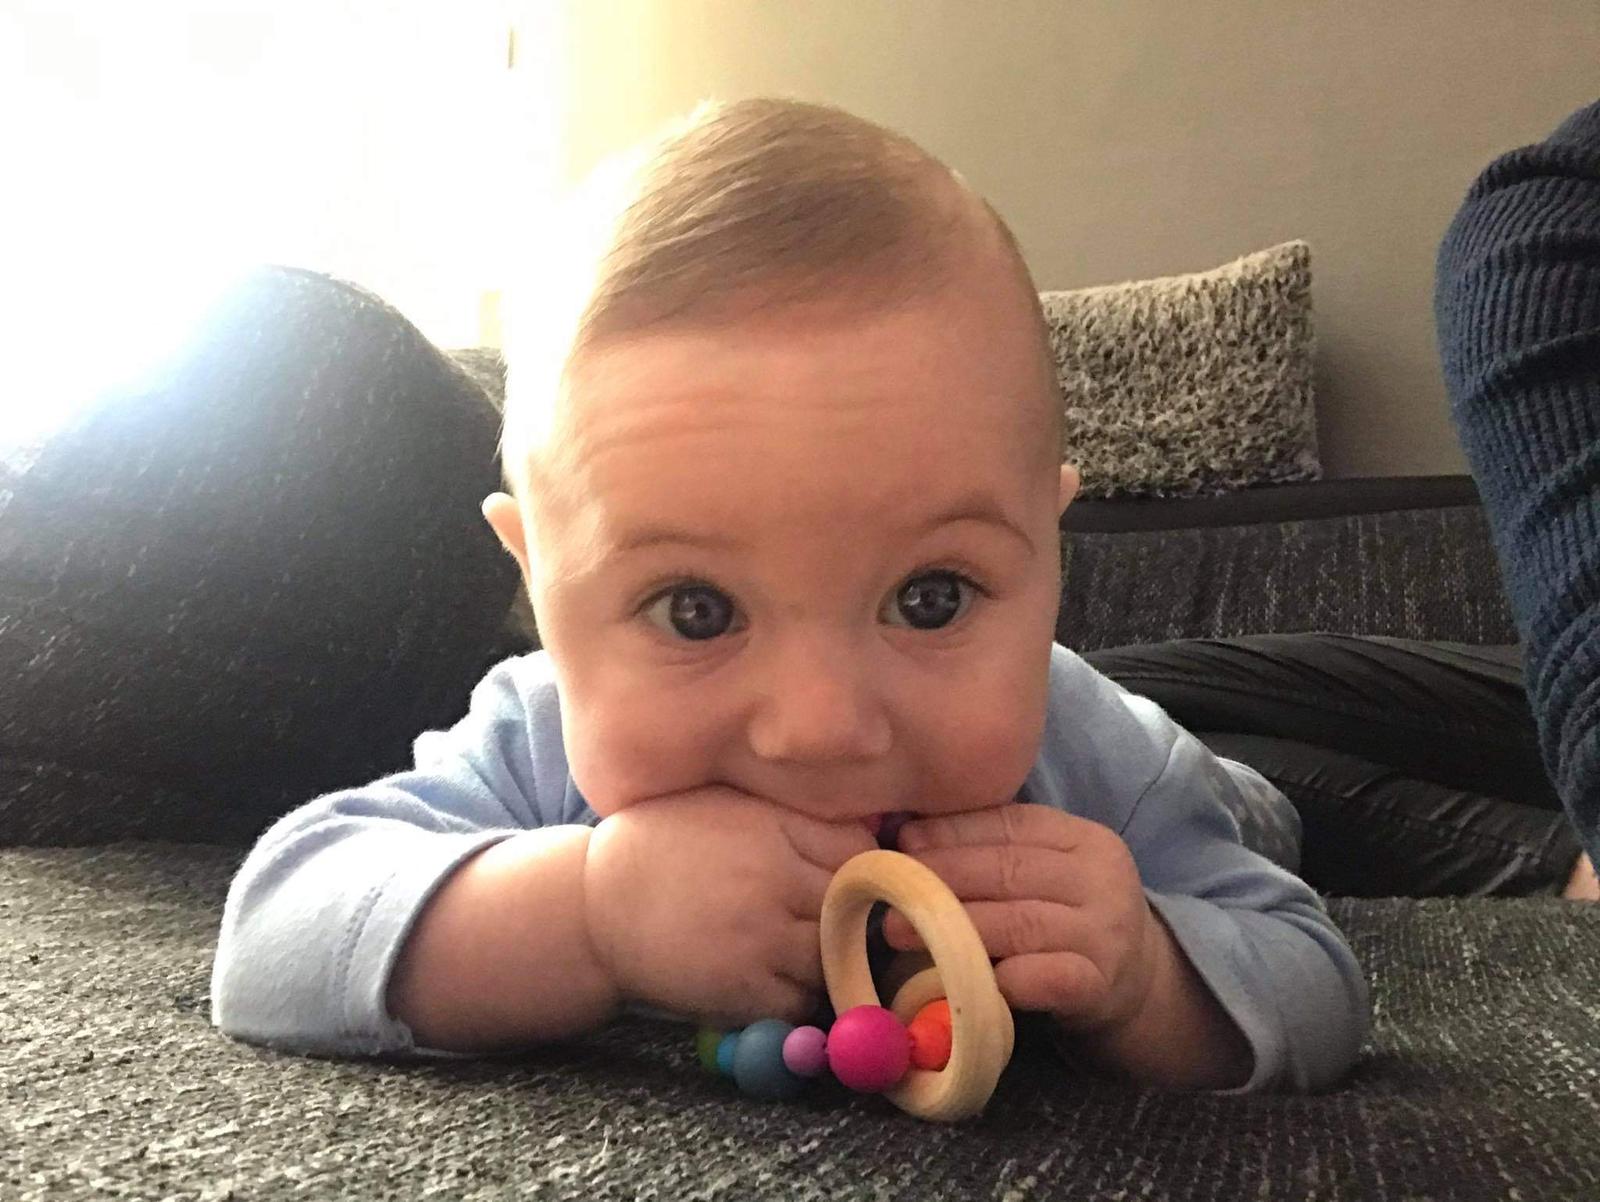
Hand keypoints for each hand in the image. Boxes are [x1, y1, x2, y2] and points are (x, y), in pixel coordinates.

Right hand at [583, 786, 877, 1026]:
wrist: (593, 906)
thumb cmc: (662, 843)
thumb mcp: (724, 802)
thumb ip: (787, 811)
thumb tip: (862, 825)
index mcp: (771, 828)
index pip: (860, 851)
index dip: (859, 865)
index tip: (845, 874)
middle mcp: (772, 882)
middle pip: (854, 907)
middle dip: (850, 914)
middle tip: (834, 917)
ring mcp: (759, 939)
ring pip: (834, 957)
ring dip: (827, 957)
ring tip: (801, 947)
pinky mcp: (740, 989)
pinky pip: (801, 1001)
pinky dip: (799, 994)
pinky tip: (776, 976)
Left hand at [883, 803, 1251, 1087]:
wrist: (1138, 984)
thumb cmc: (1068, 920)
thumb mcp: (1044, 873)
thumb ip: (993, 851)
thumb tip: (905, 836)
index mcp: (1083, 838)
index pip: (1012, 823)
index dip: (953, 830)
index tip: (904, 840)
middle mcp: (1103, 877)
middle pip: (1010, 870)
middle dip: (942, 877)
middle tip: (890, 889)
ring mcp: (1108, 932)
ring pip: (1021, 922)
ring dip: (954, 927)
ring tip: (900, 932)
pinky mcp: (1102, 984)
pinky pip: (1046, 977)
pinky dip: (1003, 976)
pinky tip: (965, 975)